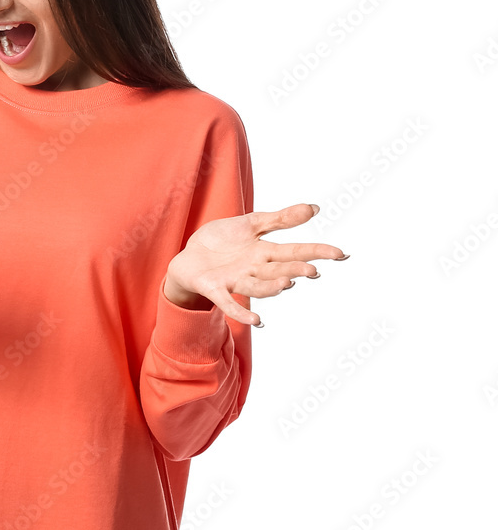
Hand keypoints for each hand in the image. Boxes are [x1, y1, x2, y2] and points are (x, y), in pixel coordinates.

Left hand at [164, 203, 347, 327]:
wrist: (188, 255)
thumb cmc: (221, 241)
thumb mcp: (250, 223)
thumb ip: (280, 219)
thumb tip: (314, 208)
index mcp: (264, 252)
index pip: (295, 251)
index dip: (317, 252)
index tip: (341, 254)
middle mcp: (254, 269)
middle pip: (279, 270)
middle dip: (295, 271)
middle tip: (313, 271)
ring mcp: (236, 280)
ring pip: (258, 286)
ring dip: (272, 288)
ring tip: (287, 284)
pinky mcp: (215, 288)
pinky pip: (229, 303)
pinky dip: (242, 312)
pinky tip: (256, 321)